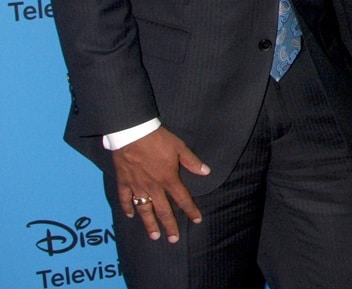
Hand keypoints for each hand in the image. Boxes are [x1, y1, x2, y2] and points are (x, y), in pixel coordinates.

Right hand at [112, 127, 208, 241]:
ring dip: (149, 223)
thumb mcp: (180, 148)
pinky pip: (125, 199)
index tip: (196, 220)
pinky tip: (130, 215)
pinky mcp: (124, 182)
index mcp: (168, 179)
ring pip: (144, 209)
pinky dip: (127, 208)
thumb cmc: (158, 139)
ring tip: (154, 235)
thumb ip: (192, 162)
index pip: (182, 198)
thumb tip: (206, 172)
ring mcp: (137, 186)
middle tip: (173, 239)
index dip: (190, 210)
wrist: (133, 133)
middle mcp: (153, 187)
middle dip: (169, 225)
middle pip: (163, 210)